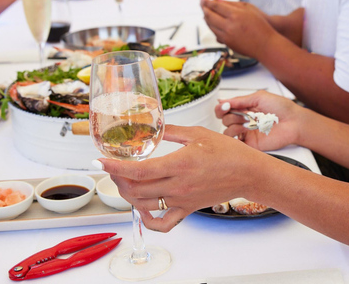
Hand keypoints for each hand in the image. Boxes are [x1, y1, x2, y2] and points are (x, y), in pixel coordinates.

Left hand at [99, 125, 268, 232]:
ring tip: (124, 180)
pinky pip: (162, 223)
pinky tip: (142, 208)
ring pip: (143, 205)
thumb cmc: (228, 152)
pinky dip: (147, 219)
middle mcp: (178, 185)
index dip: (115, 166)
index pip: (138, 170)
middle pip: (135, 188)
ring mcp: (182, 200)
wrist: (248, 173)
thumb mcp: (198, 134)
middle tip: (112, 165)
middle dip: (117, 177)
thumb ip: (172, 131)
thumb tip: (154, 125)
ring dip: (127, 194)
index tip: (100, 160)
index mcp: (179, 164)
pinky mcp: (187, 210)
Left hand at [200, 0, 274, 57]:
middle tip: (201, 4)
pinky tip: (212, 24)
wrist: (266, 44)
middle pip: (210, 16)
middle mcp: (229, 26)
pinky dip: (211, 27)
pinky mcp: (227, 43)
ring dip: (206, 19)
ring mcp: (227, 36)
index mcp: (235, 15)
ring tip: (205, 13)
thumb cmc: (260, 24)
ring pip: (211, 26)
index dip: (207, 2)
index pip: (216, 6)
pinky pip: (215, 34)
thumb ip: (231, 3)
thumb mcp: (248, 9)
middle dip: (204, 10)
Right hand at [216, 91, 303, 150]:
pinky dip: (236, 135)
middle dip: (231, 115)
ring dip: (234, 124)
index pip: (224, 109)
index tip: (225, 106)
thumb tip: (222, 100)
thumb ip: (240, 100)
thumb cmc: (281, 108)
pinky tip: (247, 129)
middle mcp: (243, 120)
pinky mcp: (250, 144)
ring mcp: (246, 133)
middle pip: (224, 120)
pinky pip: (235, 143)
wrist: (294, 122)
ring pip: (226, 131)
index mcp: (245, 108)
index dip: (221, 108)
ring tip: (248, 122)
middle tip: (244, 113)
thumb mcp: (259, 97)